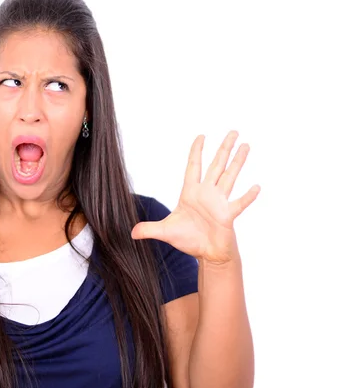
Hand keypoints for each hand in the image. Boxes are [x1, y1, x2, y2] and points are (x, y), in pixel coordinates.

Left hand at [131, 130, 260, 264]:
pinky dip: (247, 196)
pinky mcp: (228, 216)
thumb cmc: (189, 240)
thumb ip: (148, 229)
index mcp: (191, 193)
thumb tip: (131, 232)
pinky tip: (256, 186)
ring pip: (230, 177)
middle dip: (224, 148)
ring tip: (246, 145)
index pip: (194, 166)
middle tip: (233, 131)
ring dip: (237, 162)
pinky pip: (239, 203)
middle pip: (216, 165)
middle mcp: (207, 193)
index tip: (202, 135)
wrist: (206, 255)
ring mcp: (219, 203)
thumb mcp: (165, 231)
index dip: (196, 151)